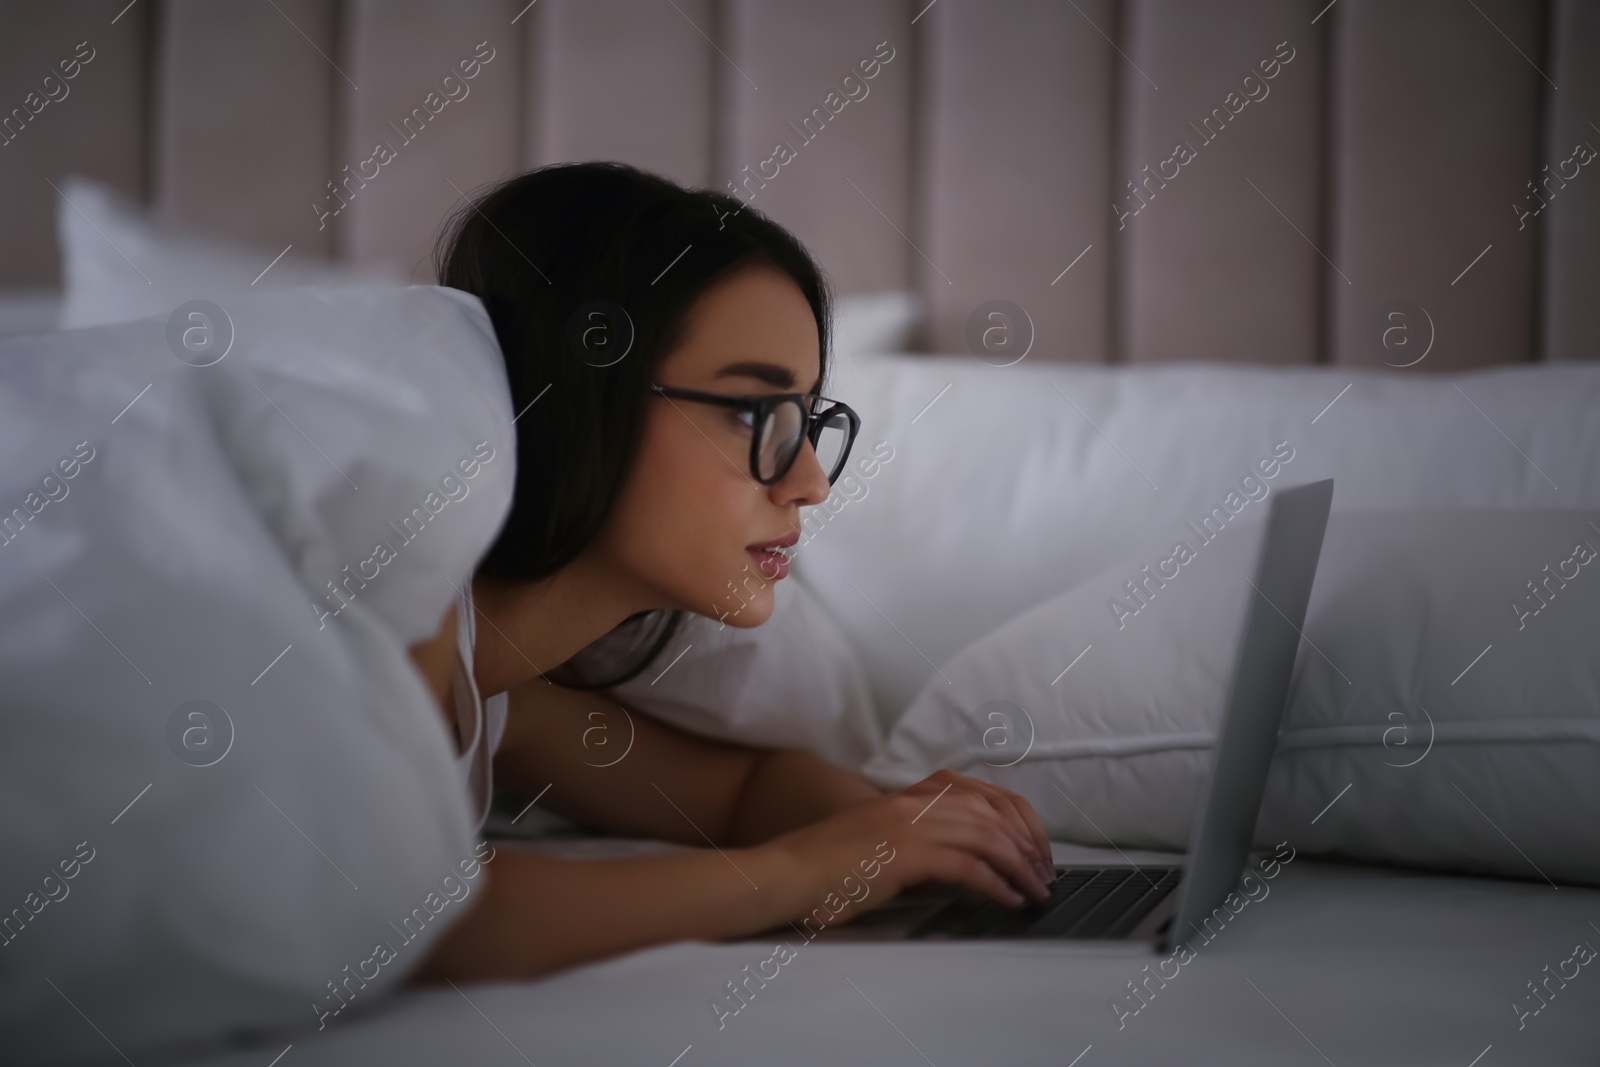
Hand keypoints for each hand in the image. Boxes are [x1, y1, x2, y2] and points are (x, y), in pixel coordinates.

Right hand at [763, 769, 1054, 921]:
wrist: (784, 874)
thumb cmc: (826, 870)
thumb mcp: (880, 846)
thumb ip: (920, 846)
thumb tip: (967, 869)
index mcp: (908, 796)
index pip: (982, 794)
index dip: (1018, 819)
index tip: (1035, 849)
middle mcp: (912, 802)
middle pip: (992, 810)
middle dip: (1027, 842)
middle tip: (1044, 873)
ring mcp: (907, 823)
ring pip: (985, 834)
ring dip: (1019, 865)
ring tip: (1035, 890)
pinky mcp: (902, 853)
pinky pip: (965, 865)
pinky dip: (995, 883)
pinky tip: (1008, 900)